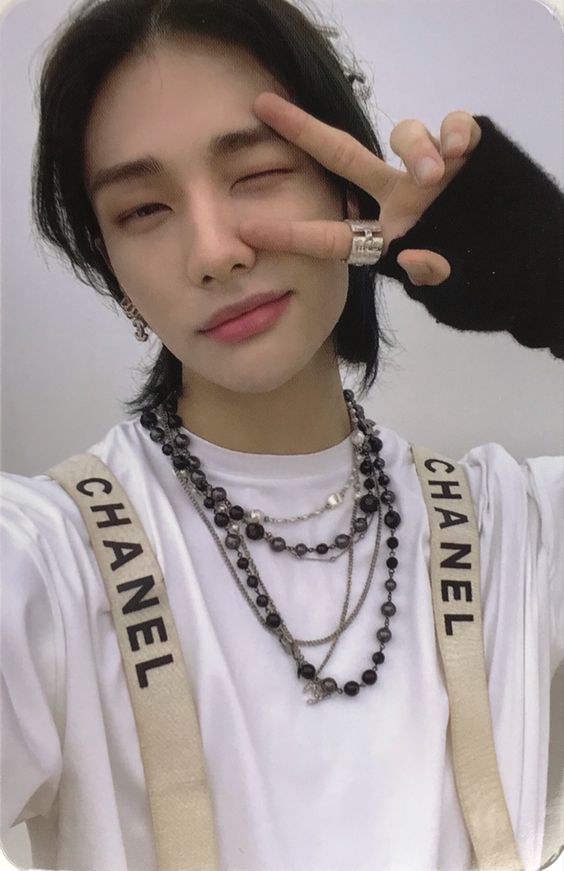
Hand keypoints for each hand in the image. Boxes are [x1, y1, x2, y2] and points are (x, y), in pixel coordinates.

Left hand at [239, 92, 481, 286]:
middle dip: (304, 132)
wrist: (518, 258)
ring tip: (434, 172)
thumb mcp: (449, 285)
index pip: (332, 234)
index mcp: (383, 236)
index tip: (248, 233)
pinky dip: (457, 131)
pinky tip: (462, 149)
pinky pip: (457, 125)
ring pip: (405, 135)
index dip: (293, 235)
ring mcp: (430, 170)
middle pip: (344, 156)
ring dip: (416, 147)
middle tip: (264, 107)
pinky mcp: (470, 151)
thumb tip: (416, 259)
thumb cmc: (473, 273)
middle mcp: (397, 196)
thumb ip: (431, 275)